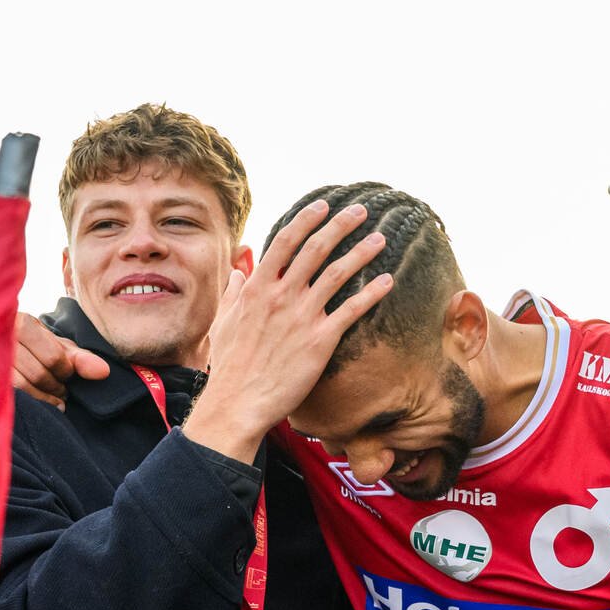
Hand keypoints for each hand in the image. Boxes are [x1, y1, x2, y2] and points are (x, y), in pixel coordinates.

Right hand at [12, 311, 107, 407]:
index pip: (53, 356)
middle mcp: (0, 337)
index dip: (66, 371)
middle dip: (56, 386)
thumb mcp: (58, 348)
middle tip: (63, 391)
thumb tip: (103, 372)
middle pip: (38, 373)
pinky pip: (8, 396)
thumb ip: (80, 358)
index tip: (68, 374)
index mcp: (21, 321)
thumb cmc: (33, 350)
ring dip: (44, 398)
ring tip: (55, 400)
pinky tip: (41, 405)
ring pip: (22, 386)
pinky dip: (30, 402)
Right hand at [181, 200, 391, 461]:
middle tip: (360, 210)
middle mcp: (281, 296)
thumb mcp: (223, 323)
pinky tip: (387, 281)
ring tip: (380, 237)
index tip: (322, 205)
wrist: (238, 404)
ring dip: (362, 251)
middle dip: (341, 224)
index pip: (285, 241)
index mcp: (257, 289)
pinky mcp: (321, 340)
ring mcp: (302, 317)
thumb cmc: (230, 367)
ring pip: (338, 273)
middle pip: (316, 248)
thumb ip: (233, 293)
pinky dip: (371, 292)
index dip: (306, 219)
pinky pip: (352, 310)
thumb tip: (238, 271)